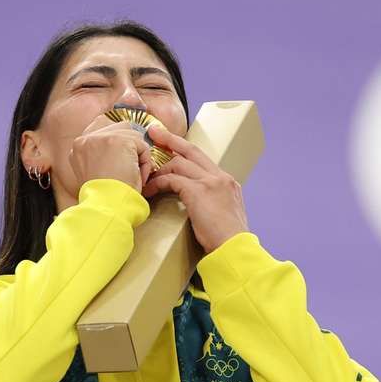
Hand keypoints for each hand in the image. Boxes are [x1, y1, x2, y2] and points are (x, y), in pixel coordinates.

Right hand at [70, 115, 154, 191]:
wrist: (106, 206)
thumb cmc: (104, 197)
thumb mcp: (96, 173)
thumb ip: (102, 154)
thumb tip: (126, 143)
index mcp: (78, 146)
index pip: (101, 125)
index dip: (117, 137)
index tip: (123, 154)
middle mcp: (86, 139)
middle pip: (120, 127)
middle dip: (130, 146)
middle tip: (130, 170)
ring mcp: (102, 138)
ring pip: (133, 135)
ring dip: (138, 155)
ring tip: (132, 175)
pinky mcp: (119, 141)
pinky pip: (142, 146)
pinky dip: (145, 163)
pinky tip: (137, 177)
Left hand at [142, 126, 249, 252]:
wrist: (234, 249)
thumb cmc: (227, 240)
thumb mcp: (224, 214)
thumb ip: (213, 202)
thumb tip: (198, 203)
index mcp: (227, 181)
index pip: (202, 158)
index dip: (185, 149)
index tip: (172, 142)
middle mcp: (220, 177)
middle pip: (191, 150)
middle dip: (170, 139)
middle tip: (154, 132)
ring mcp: (210, 182)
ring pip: (178, 163)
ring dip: (159, 170)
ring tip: (146, 178)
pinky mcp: (198, 192)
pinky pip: (172, 180)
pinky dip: (158, 183)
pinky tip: (150, 191)